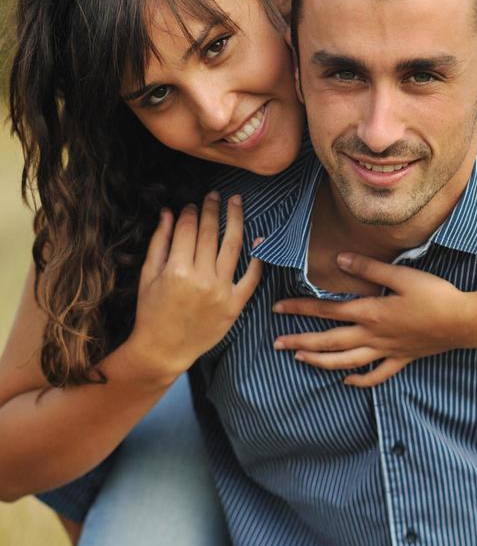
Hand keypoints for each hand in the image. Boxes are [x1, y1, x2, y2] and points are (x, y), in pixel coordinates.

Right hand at [126, 192, 262, 383]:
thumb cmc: (151, 312)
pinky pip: (252, 277)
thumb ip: (159, 242)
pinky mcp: (235, 305)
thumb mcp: (148, 275)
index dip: (189, 212)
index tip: (190, 204)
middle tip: (214, 195)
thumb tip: (168, 212)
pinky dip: (258, 258)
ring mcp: (221, 292)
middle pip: (210, 234)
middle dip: (211, 210)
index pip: (187, 229)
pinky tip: (260, 237)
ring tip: (236, 203)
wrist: (164, 349)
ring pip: (233, 247)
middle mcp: (202, 278)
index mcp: (177, 270)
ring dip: (236, 220)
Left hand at [272, 253, 476, 386]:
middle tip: (277, 344)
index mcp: (370, 312)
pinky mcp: (402, 360)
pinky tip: (346, 380)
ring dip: (320, 362)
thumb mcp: (401, 275)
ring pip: (346, 362)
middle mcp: (373, 335)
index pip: (327, 310)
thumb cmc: (435, 295)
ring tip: (300, 360)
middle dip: (300, 342)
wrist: (464, 322)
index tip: (277, 308)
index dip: (300, 308)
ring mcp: (386, 351)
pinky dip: (359, 380)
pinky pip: (376, 375)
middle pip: (329, 341)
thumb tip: (339, 259)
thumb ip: (369, 267)